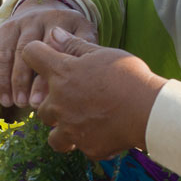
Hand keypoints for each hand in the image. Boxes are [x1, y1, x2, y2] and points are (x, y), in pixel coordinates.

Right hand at [0, 0, 91, 108]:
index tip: (55, 97)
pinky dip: (2, 81)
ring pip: (16, 54)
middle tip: (35, 104)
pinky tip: (6, 100)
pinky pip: (2, 57)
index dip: (54, 73)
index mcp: (67, 20)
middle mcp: (43, 18)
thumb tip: (76, 84)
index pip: (58, 47)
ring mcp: (23, 22)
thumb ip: (82, 55)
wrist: (47, 7)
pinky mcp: (7, 29)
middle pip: (35, 50)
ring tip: (20, 104)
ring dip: (16, 82)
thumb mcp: (85, 38)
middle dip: (33, 79)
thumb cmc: (73, 36)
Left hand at [18, 28, 164, 157]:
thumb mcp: (102, 54)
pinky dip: (88, 141)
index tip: (45, 57)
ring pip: (53, 135)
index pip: (31, 54)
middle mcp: (58, 103)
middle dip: (53, 103)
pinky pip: (80, 146)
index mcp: (61, 73)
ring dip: (63, 129)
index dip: (36, 52)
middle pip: (38, 105)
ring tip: (81, 124)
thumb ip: (74, 45)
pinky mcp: (86, 147)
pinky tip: (103, 133)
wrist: (149, 110)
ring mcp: (70, 129)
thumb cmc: (128, 76)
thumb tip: (53, 33)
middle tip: (75, 99)